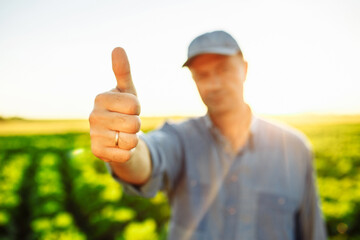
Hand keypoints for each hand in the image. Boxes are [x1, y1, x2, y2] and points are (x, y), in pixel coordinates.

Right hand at [89, 47, 140, 162]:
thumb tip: (117, 48)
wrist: (117, 136)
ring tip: (122, 134)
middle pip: (134, 123)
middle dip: (136, 125)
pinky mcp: (97, 152)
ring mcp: (94, 135)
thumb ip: (123, 71)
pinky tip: (118, 146)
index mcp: (101, 98)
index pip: (134, 105)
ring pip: (131, 140)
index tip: (130, 109)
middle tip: (126, 124)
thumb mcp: (127, 91)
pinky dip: (127, 152)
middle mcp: (93, 115)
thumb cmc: (124, 110)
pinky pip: (125, 154)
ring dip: (132, 139)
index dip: (137, 108)